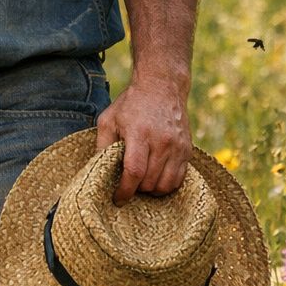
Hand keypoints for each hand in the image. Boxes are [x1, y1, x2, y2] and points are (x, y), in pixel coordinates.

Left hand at [95, 79, 191, 204]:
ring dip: (151, 190)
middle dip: (136, 190)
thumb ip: (102, 145)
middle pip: (149, 182)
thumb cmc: (131, 104)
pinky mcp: (187, 149)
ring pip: (166, 185)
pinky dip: (166, 184)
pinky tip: (156, 177)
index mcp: (139, 133)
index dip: (125, 190)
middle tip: (128, 184)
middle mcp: (161, 141)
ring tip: (142, 182)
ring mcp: (177, 146)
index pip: (134, 171)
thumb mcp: (108, 119)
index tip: (118, 199)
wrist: (162, 86)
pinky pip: (179, 179)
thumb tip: (98, 172)